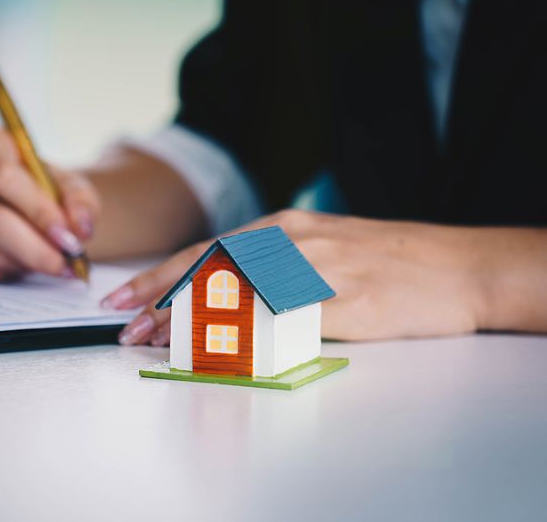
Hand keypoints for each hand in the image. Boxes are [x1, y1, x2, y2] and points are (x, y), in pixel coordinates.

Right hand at [0, 122, 100, 279]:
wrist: (13, 199)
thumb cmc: (39, 185)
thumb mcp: (67, 182)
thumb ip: (80, 201)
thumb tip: (80, 228)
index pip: (3, 176)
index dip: (38, 211)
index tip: (69, 237)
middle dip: (36, 248)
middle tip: (67, 264)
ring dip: (26, 262)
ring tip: (51, 262)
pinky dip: (7, 272)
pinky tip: (23, 263)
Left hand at [104, 209, 490, 343]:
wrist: (457, 266)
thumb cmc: (384, 259)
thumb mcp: (319, 249)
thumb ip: (270, 266)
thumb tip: (217, 293)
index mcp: (284, 229)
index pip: (207, 252)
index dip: (160, 276)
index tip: (124, 298)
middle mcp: (294, 243)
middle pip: (212, 271)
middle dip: (161, 300)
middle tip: (124, 327)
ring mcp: (320, 271)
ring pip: (239, 294)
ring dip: (192, 320)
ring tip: (157, 343)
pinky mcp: (348, 304)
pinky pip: (285, 322)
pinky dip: (248, 335)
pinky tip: (219, 351)